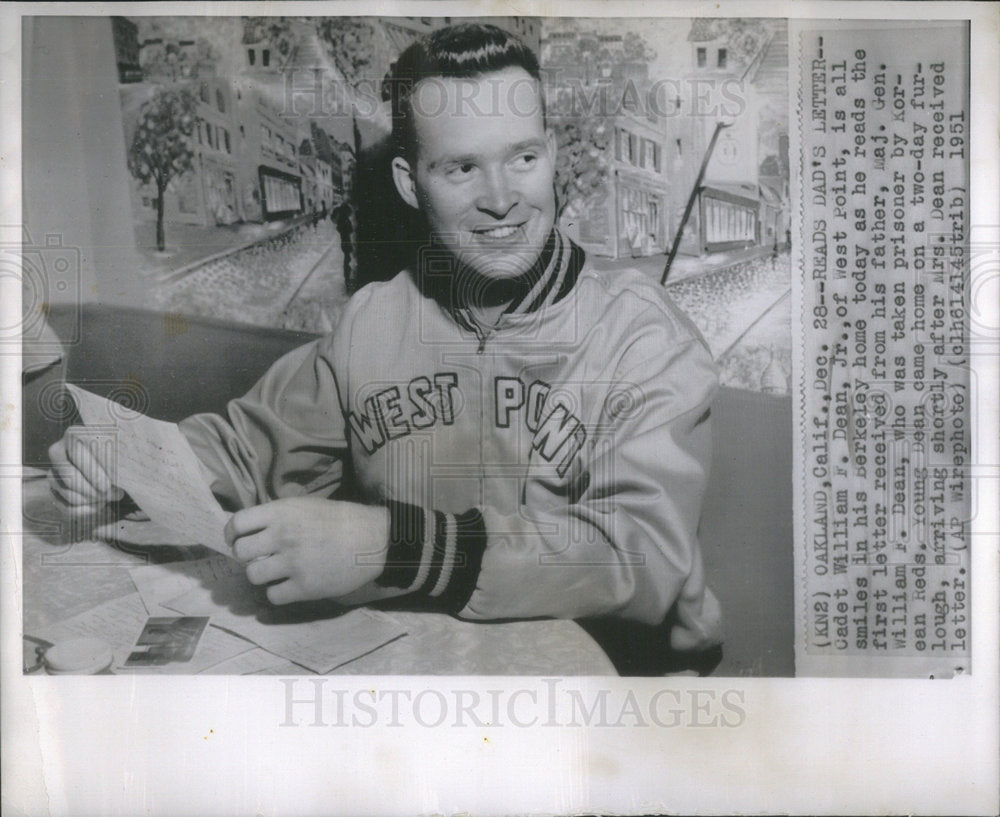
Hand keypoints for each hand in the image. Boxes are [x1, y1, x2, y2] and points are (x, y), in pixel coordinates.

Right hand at [47, 427, 124, 513]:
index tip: (106, 486)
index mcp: (73, 436)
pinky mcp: (53, 491)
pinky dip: (85, 510)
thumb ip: (116, 459)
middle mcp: (57, 452)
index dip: (92, 473)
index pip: (77, 454)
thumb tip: (117, 480)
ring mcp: (52, 473)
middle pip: (70, 476)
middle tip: (112, 495)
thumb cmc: (115, 455)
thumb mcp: (117, 452)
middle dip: (93, 490)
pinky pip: (66, 507)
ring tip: (109, 498)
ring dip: (92, 500)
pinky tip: (99, 506)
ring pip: (68, 493)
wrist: (108, 464)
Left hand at [224, 497, 389, 604]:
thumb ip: (278, 516)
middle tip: (260, 556)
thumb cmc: (341, 520)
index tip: (237, 539)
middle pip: (240, 552)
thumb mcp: (306, 505)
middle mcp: (283, 537)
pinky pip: (273, 595)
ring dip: (262, 574)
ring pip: (253, 575)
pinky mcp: (305, 587)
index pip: (237, 523)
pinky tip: (289, 585)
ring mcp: (293, 563)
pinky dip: (278, 592)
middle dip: (247, 555)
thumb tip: (249, 530)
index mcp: (282, 512)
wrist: (374, 540)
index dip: (232, 533)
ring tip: (276, 571)